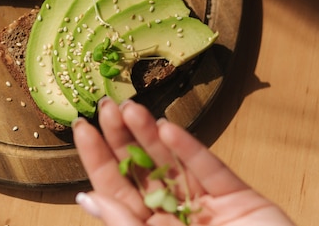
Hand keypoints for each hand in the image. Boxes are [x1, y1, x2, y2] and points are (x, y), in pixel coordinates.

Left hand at [73, 98, 295, 224]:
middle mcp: (173, 215)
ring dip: (151, 135)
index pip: (115, 190)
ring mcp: (204, 204)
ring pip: (172, 163)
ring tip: (131, 108)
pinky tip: (169, 129)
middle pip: (140, 170)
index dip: (97, 158)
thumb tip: (86, 199)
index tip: (82, 127)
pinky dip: (190, 149)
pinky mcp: (236, 196)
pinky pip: (209, 169)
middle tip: (106, 105)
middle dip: (121, 137)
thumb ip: (124, 225)